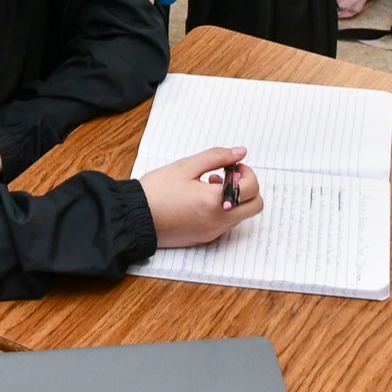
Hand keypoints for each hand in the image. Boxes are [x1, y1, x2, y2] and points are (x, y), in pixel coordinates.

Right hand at [140, 146, 261, 247]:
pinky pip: (225, 224)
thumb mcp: (186, 166)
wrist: (136, 218)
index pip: (252, 188)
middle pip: (255, 206)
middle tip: (228, 176)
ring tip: (208, 186)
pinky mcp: (204, 239)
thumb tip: (239, 153)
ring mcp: (212, 232)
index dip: (246, 172)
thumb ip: (216, 157)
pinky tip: (201, 199)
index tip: (231, 165)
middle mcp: (219, 221)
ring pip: (241, 216)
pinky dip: (223, 210)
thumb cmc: (156, 191)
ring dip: (234, 199)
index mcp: (215, 202)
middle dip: (247, 188)